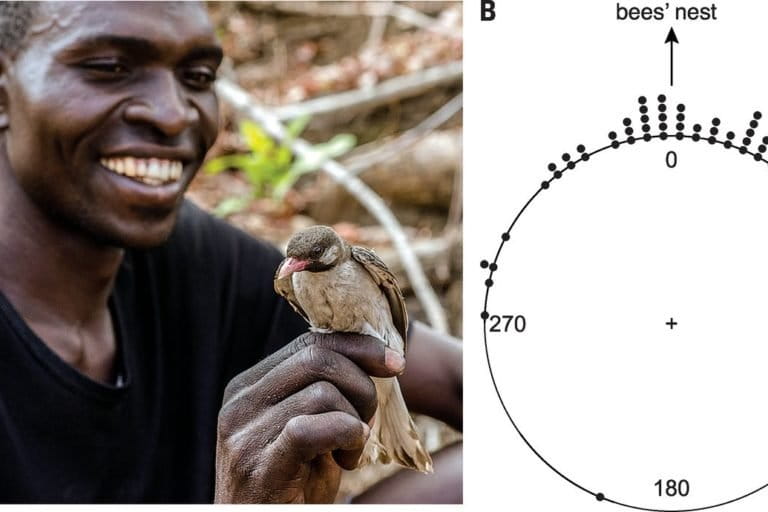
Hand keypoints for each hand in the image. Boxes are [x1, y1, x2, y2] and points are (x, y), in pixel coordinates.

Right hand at [214, 331, 405, 502]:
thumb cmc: (293, 486)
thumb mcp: (310, 430)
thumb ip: (325, 392)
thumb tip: (378, 356)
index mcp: (248, 387)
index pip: (310, 344)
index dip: (359, 348)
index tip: (395, 363)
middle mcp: (239, 404)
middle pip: (318, 359)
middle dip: (361, 386)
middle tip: (367, 423)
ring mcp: (242, 435)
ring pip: (322, 393)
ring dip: (354, 422)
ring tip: (348, 455)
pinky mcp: (256, 466)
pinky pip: (310, 429)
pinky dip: (344, 435)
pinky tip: (347, 457)